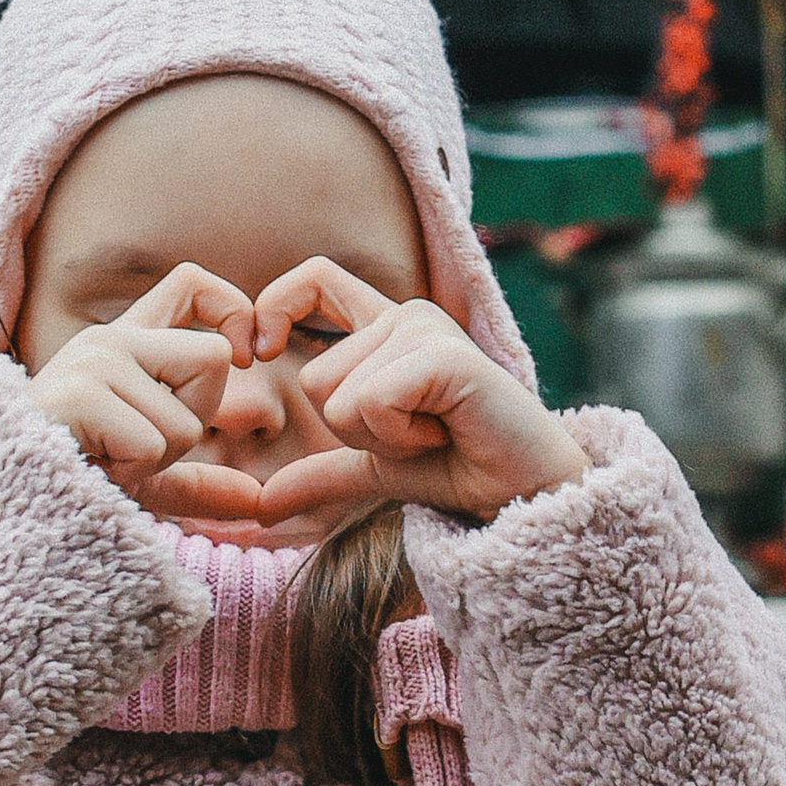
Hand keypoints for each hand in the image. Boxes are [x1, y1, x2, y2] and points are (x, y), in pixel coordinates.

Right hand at [27, 265, 266, 524]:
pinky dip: (134, 474)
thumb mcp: (144, 476)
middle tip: (136, 448)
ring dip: (157, 460)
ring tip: (104, 460)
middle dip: (194, 420)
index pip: (191, 284)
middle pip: (212, 359)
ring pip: (187, 420)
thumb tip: (257, 499)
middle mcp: (108, 339)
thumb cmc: (71, 483)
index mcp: (124, 345)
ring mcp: (92, 361)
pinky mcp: (80, 393)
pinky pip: (154, 443)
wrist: (2, 504)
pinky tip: (91, 468)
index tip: (245, 359)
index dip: (232, 309)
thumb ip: (200, 481)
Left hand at [249, 261, 588, 529]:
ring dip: (382, 439)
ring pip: (338, 398)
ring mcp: (427, 328)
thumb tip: (260, 505)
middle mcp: (405, 316)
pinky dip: (399, 438)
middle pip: (315, 379)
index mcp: (387, 329)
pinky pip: (370, 404)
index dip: (275, 307)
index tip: (262, 351)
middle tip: (418, 433)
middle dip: (356, 432)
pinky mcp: (443, 355)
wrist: (524, 494)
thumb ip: (320, 473)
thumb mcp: (375, 469)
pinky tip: (447, 432)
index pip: (313, 280)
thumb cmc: (462, 468)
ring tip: (437, 431)